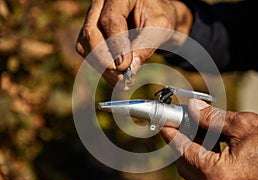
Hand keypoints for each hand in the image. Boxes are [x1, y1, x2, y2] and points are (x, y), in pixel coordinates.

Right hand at [76, 0, 191, 88]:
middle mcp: (100, 4)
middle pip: (92, 32)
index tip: (125, 66)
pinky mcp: (90, 34)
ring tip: (122, 82)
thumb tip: (130, 69)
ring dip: (102, 68)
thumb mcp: (160, 28)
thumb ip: (146, 46)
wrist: (154, 16)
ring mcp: (92, 19)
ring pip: (86, 46)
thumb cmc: (158, 17)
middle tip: (121, 78)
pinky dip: (101, 68)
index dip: (116, 45)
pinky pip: (88, 53)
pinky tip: (115, 78)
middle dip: (106, 60)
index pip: (110, 19)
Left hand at [161, 99, 257, 179]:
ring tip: (204, 130)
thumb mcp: (245, 125)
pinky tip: (216, 145)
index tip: (166, 121)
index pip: (182, 150)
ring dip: (195, 151)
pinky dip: (208, 162)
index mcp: (217, 174)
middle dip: (182, 142)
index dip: (171, 133)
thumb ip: (213, 118)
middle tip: (187, 123)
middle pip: (185, 166)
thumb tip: (193, 108)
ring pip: (197, 174)